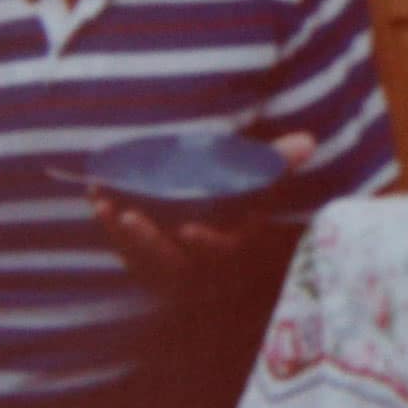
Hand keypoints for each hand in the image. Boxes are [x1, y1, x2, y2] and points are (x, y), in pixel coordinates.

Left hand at [92, 131, 316, 293]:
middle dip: (148, 243)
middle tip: (127, 217)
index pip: (221, 252)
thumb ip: (278, 165)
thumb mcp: (261, 189)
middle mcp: (200, 266)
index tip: (188, 230)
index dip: (206, 245)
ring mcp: (170, 267)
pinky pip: (127, 250)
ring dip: (122, 234)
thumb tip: (308, 140)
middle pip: (171, 262)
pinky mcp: (147, 261)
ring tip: (104, 205)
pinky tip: (98, 199)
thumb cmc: (242, 207)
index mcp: (231, 248)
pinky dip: (111, 227)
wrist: (219, 252)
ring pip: (143, 259)